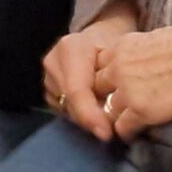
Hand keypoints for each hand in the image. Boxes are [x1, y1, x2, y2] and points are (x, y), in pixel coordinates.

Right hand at [41, 6, 139, 141]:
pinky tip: (94, 108)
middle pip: (70, 103)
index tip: (107, 134)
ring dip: (87, 118)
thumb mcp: (122, 57)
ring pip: (66, 109)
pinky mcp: (48, 88)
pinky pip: (64, 110)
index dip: (90, 114)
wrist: (99, 37)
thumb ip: (119, 80)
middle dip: (92, 120)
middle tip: (113, 130)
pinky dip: (80, 114)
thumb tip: (123, 114)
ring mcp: (47, 75)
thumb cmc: (116, 47)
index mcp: (71, 47)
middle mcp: (53, 61)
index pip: (77, 90)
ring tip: (106, 113)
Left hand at [93, 23, 171, 139]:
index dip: (108, 78)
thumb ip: (140, 52)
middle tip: (121, 107)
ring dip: (116, 117)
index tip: (117, 87)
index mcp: (123, 46)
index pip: (99, 65)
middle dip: (107, 97)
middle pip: (97, 88)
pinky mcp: (141, 112)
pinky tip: (137, 133)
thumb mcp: (157, 38)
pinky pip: (121, 128)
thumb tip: (142, 63)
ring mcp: (127, 90)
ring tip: (129, 122)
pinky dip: (127, 133)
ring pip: (106, 110)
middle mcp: (118, 66)